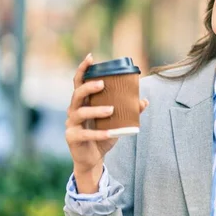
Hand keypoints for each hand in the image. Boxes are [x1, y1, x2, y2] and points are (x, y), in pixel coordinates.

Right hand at [64, 53, 148, 192]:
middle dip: (88, 87)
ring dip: (96, 110)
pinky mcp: (72, 138)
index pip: (79, 82)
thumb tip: (144, 101)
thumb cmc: (103, 135)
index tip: (91, 57)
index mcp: (83, 103)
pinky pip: (86, 134)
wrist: (93, 159)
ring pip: (80, 112)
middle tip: (103, 84)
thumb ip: (129, 111)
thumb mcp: (117, 122)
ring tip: (111, 109)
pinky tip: (110, 132)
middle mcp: (74, 110)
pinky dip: (99, 133)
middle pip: (77, 94)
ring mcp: (71, 124)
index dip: (83, 69)